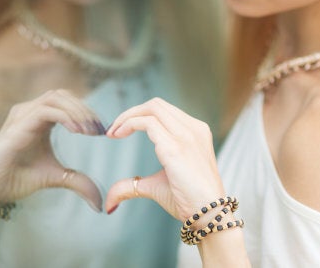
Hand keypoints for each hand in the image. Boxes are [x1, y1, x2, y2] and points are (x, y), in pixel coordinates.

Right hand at [0, 90, 104, 211]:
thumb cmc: (17, 179)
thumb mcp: (55, 178)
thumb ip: (77, 182)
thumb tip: (99, 202)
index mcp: (40, 119)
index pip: (67, 101)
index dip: (86, 111)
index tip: (102, 130)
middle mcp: (30, 112)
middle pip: (63, 95)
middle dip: (84, 108)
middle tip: (99, 128)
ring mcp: (22, 116)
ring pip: (55, 97)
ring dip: (77, 110)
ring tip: (89, 130)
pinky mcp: (17, 126)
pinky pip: (45, 111)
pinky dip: (65, 116)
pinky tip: (77, 131)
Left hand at [105, 98, 224, 219]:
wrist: (209, 215)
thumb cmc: (189, 200)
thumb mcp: (157, 185)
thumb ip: (135, 185)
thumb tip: (110, 201)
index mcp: (196, 132)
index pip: (164, 111)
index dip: (140, 115)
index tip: (121, 130)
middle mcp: (193, 128)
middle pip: (156, 104)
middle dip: (131, 112)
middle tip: (113, 129)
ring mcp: (186, 136)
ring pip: (152, 108)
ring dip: (127, 116)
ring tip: (113, 131)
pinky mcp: (175, 147)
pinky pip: (147, 123)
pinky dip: (129, 124)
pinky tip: (118, 135)